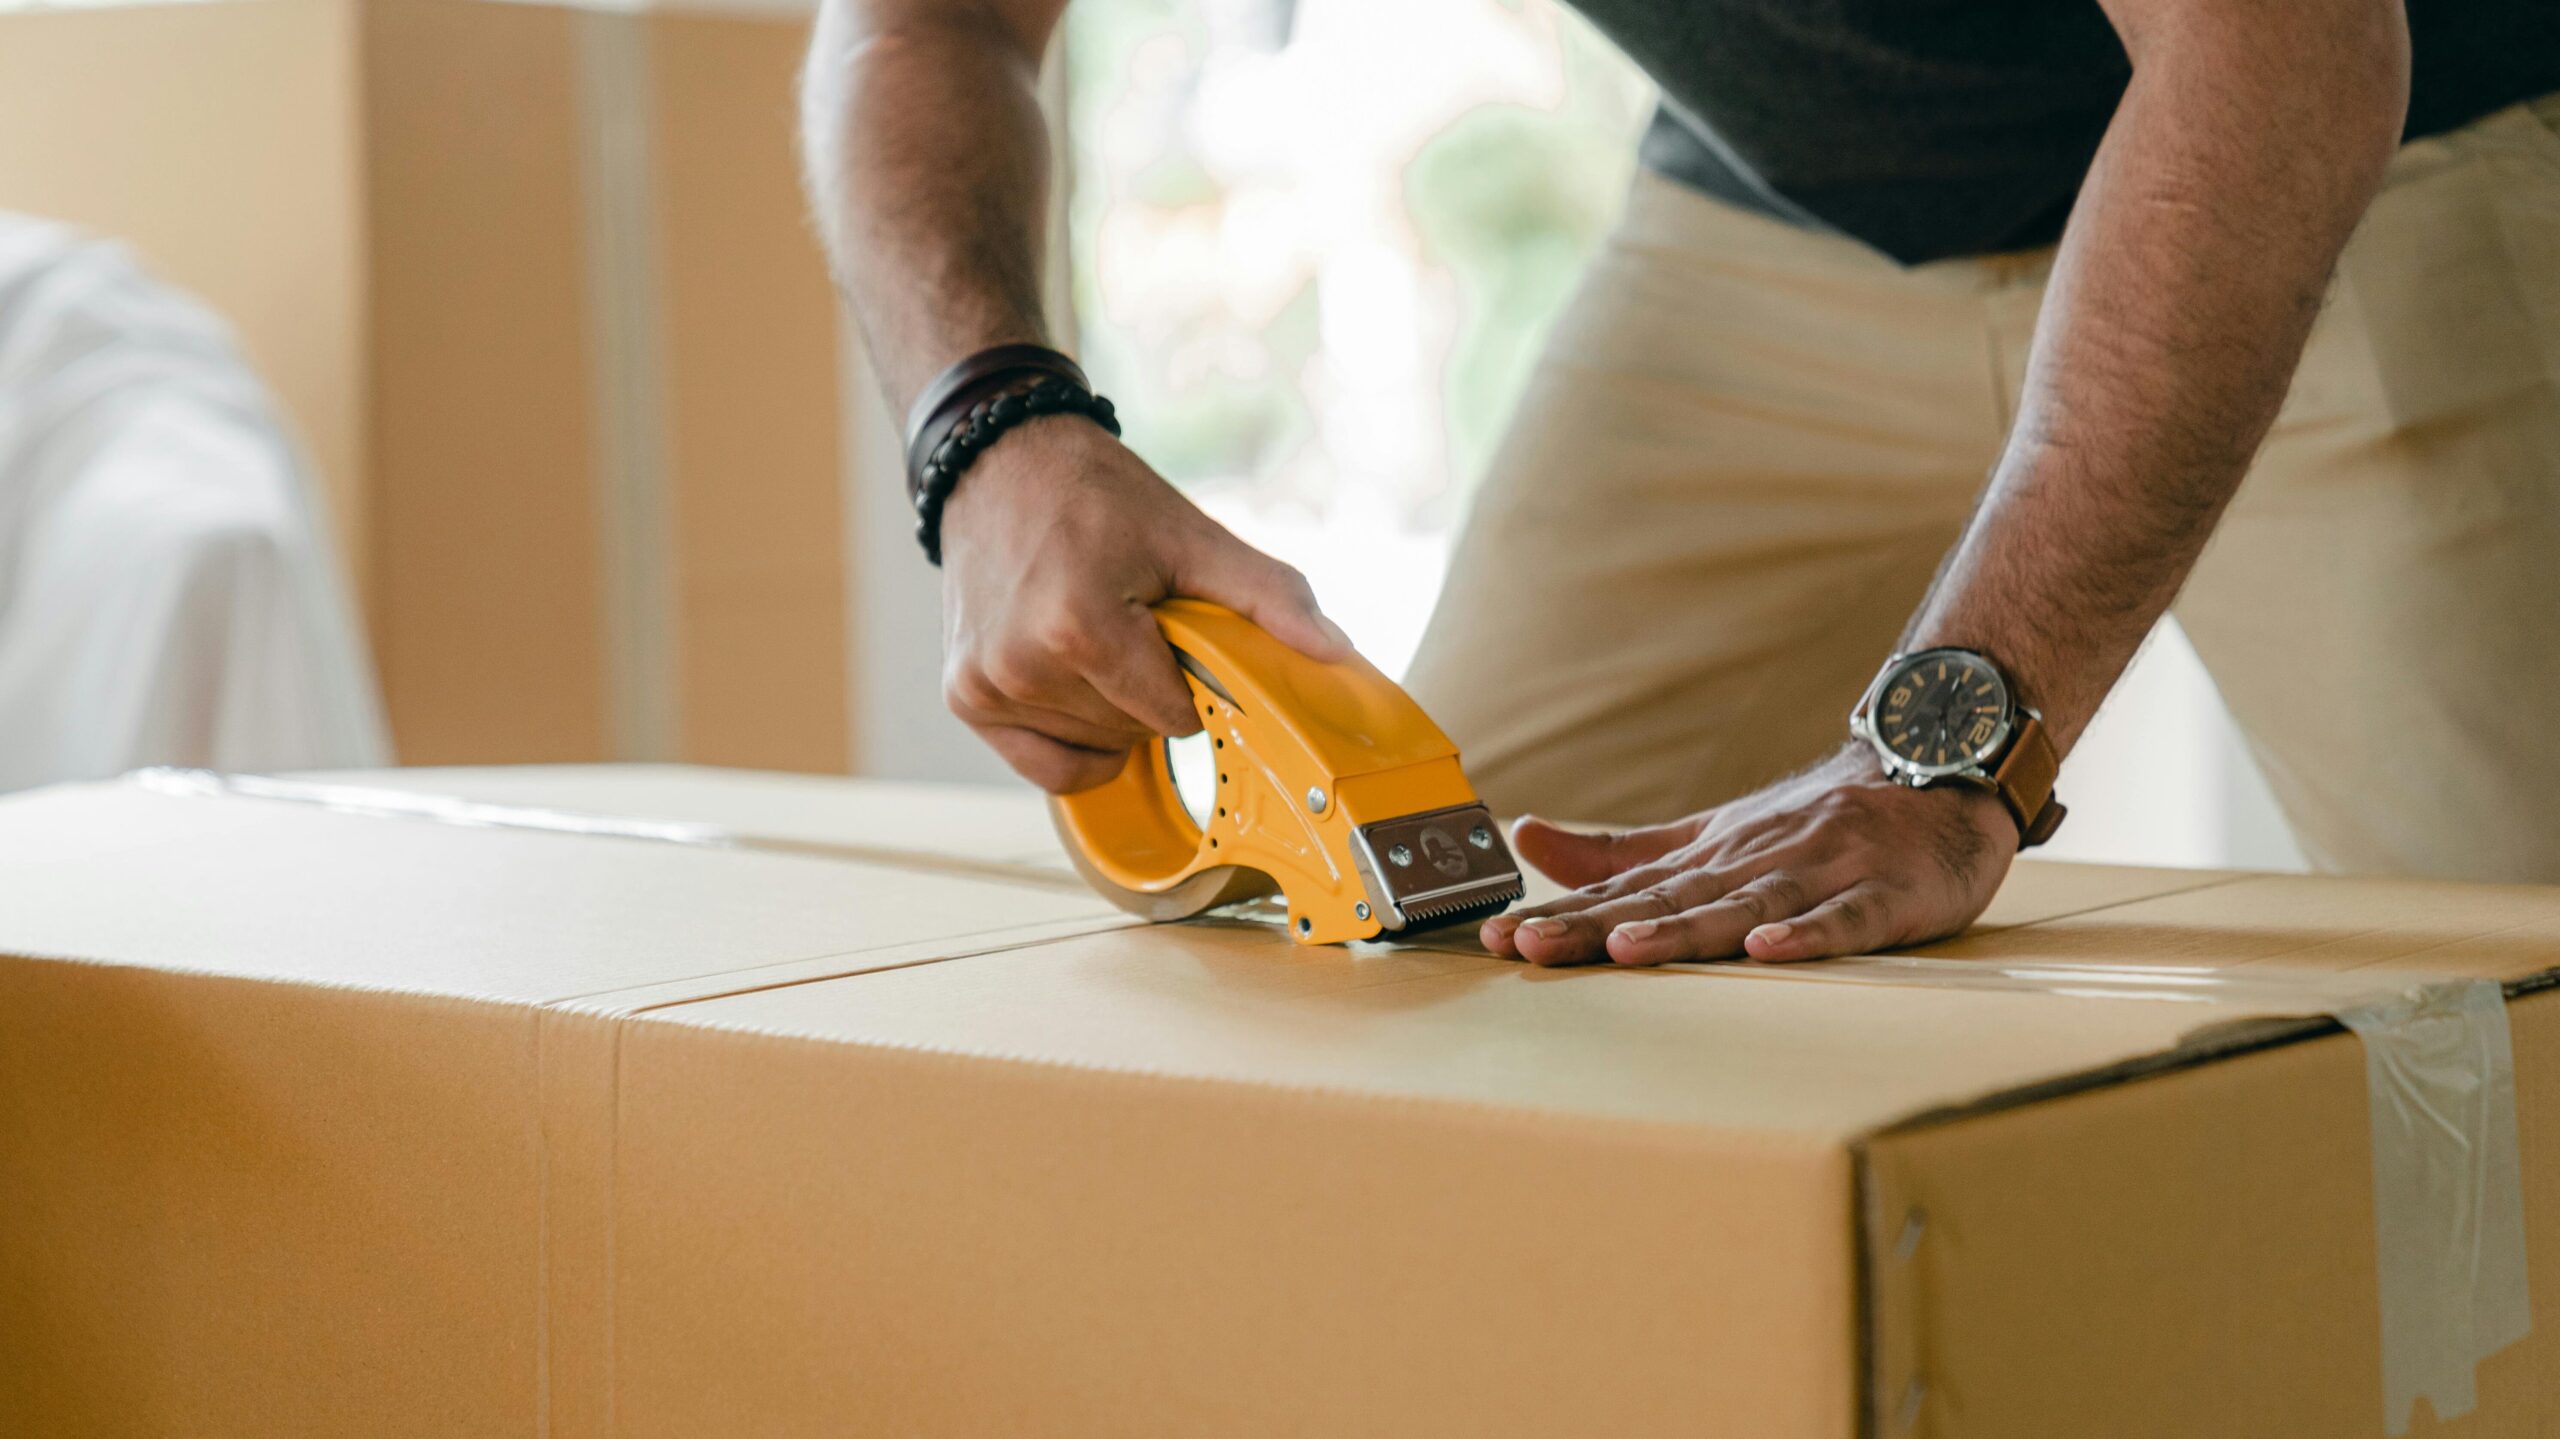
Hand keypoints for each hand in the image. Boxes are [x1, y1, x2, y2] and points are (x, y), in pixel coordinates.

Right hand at [938, 416, 1350, 792]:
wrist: (1000, 462)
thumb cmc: (1095, 496)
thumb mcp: (1192, 536)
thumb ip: (1268, 595)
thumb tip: (1335, 651)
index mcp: (1078, 626)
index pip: (1174, 715)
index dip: (1190, 679)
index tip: (1174, 632)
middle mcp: (1022, 664)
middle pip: (1134, 733)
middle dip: (1151, 691)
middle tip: (1131, 623)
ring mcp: (985, 685)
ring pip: (1094, 748)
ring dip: (1111, 710)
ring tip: (1095, 636)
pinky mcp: (965, 698)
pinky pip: (1045, 766)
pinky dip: (1073, 739)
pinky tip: (1075, 684)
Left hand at [1480, 745, 2016, 965]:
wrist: (1935, 779)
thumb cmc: (1814, 825)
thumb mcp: (1709, 835)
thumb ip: (1620, 851)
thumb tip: (1524, 836)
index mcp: (1710, 855)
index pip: (1624, 890)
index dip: (1561, 913)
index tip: (1497, 937)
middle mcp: (1754, 861)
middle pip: (1667, 899)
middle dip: (1596, 926)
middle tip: (1533, 945)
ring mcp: (1820, 875)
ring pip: (1744, 904)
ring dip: (1685, 928)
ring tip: (1627, 948)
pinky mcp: (1883, 896)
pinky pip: (1844, 919)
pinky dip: (1808, 934)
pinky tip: (1768, 948)